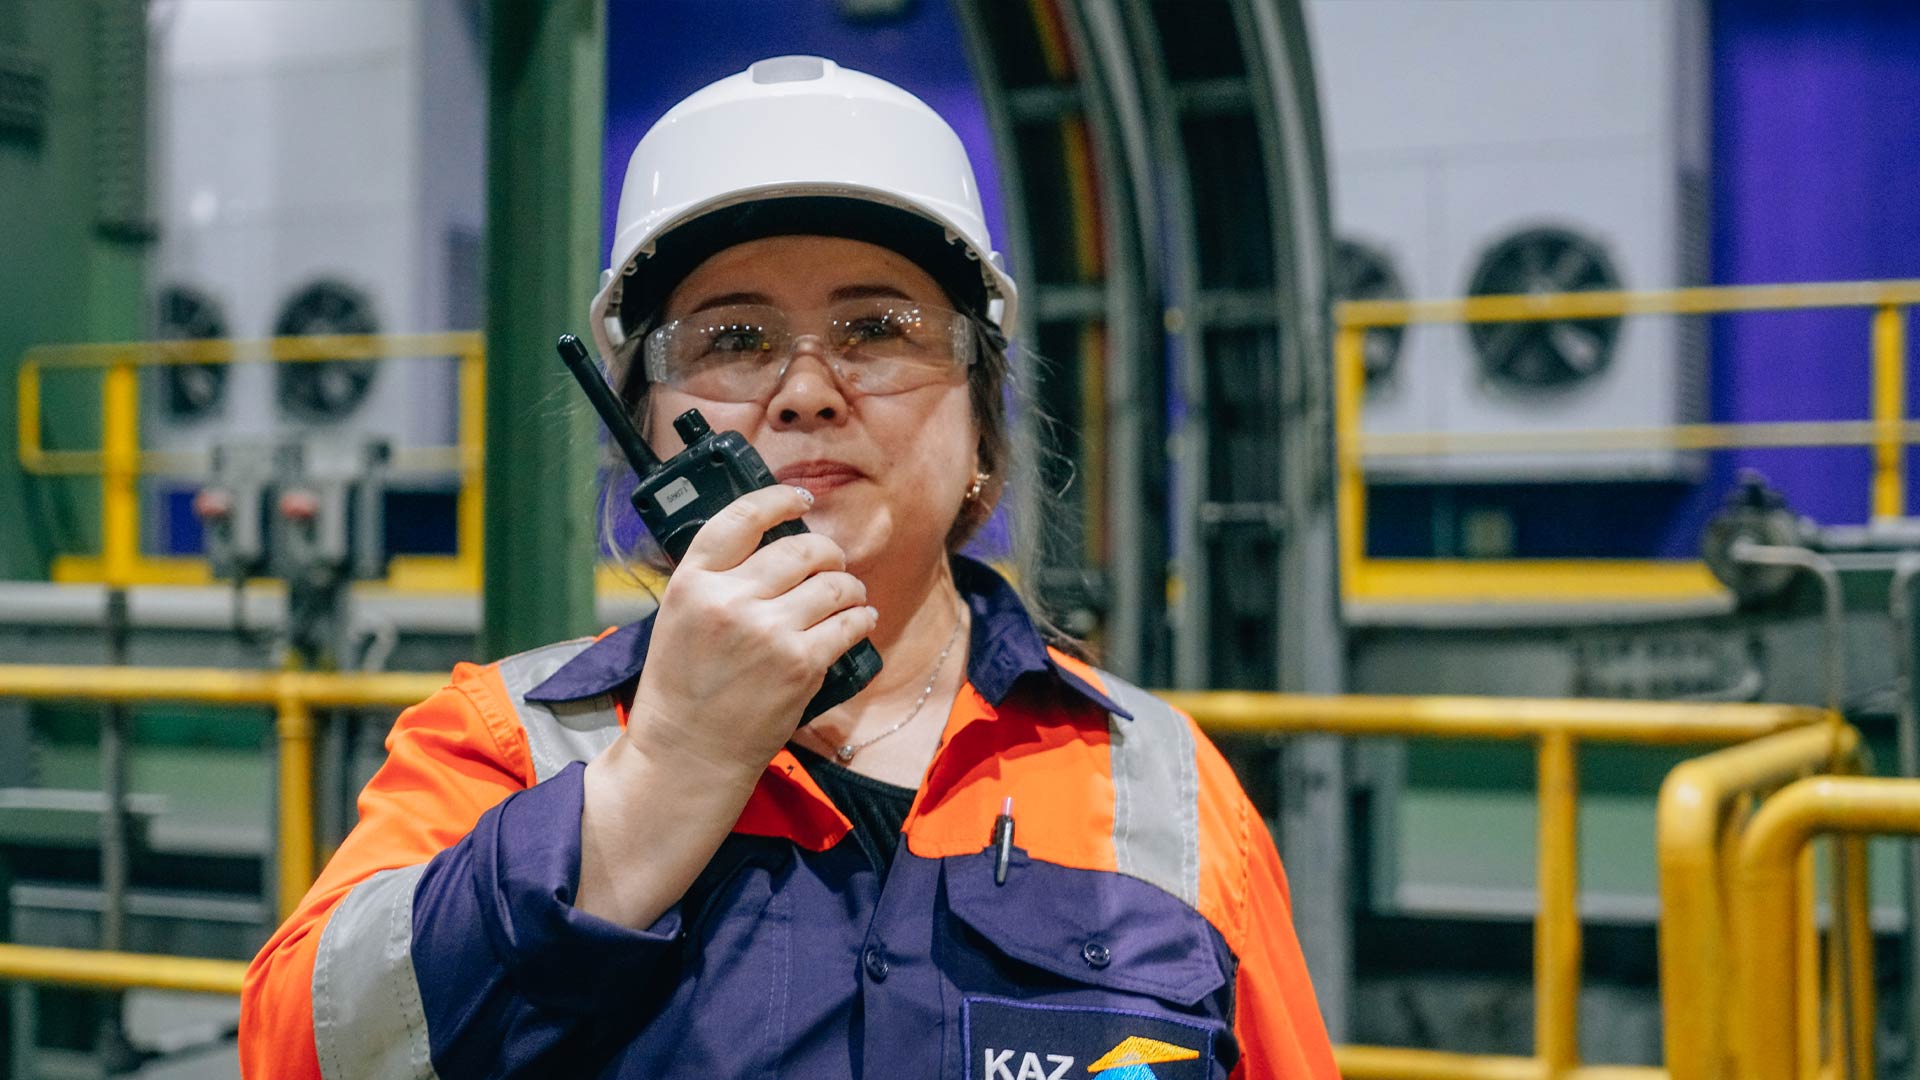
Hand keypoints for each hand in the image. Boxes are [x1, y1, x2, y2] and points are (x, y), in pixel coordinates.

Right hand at [624, 485, 877, 776]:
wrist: (690, 751)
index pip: (741, 517)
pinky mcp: (802, 663)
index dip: (779, 499)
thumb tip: (773, 544)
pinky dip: (862, 618)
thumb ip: (717, 578)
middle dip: (826, 553)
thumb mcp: (680, 616)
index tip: (801, 499)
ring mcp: (769, 631)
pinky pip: (850, 623)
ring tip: (849, 595)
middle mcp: (730, 600)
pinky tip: (861, 620)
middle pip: (800, 549)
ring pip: (833, 584)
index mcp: (693, 582)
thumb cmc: (683, 685)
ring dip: (849, 587)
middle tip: (832, 564)